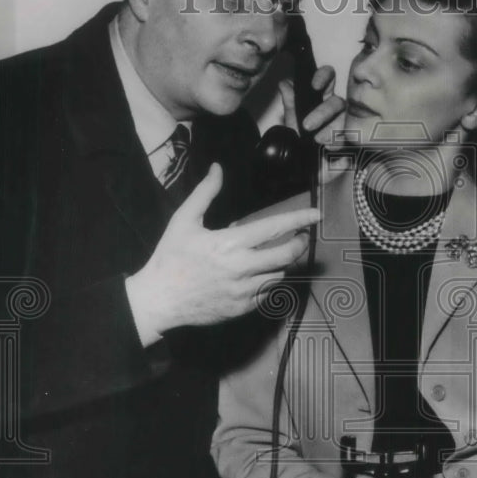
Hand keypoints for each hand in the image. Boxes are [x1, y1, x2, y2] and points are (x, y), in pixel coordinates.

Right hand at [125, 163, 320, 344]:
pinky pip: (266, 294)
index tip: (316, 215)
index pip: (274, 228)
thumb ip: (205, 193)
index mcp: (230, 244)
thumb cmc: (170, 258)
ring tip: (271, 256)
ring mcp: (243, 292)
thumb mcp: (183, 220)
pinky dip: (268, 282)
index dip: (299, 220)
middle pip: (286, 255)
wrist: (159, 300)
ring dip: (281, 264)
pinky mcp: (242, 309)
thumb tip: (218, 168)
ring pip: (279, 275)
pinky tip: (257, 275)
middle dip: (299, 243)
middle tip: (301, 237)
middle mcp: (241, 269)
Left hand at [279, 65, 345, 144]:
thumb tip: (284, 84)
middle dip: (322, 113)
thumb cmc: (300, 142)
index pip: (328, 78)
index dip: (324, 77)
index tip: (315, 85)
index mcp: (323, 98)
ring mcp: (345, 123)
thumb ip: (290, 103)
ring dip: (330, 130)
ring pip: (345, 120)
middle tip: (307, 125)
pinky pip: (349, 137)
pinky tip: (328, 147)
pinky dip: (338, 142)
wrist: (304, 166)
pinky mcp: (350, 139)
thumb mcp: (292, 121)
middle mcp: (336, 108)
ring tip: (317, 140)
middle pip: (337, 102)